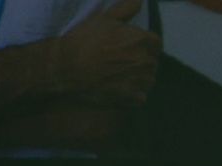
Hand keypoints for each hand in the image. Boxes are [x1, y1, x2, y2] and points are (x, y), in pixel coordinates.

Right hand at [46, 0, 160, 106]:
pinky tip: (116, 88)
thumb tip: (140, 0)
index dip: (141, 44)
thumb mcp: (104, 18)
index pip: (154, 43)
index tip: (127, 46)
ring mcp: (142, 82)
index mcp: (143, 40)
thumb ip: (126, 8)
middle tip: (117, 60)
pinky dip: (131, 94)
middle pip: (151, 61)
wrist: (67, 68)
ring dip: (136, 77)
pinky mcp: (135, 98)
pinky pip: (140, 96)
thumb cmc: (85, 40)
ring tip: (116, 74)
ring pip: (147, 79)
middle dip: (138, 60)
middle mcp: (147, 61)